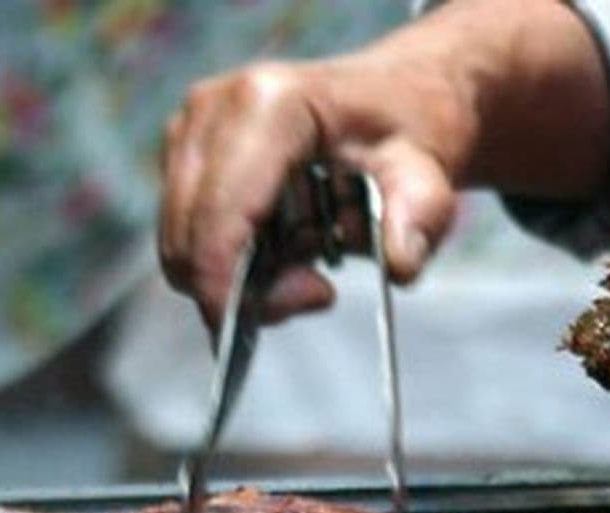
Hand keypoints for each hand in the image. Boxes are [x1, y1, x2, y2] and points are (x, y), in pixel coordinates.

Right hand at [157, 0, 609, 331]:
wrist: (396, 96)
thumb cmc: (408, 132)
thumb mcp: (427, 176)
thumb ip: (418, 218)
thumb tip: (400, 264)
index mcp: (265, 106)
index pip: (218, 222)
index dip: (229, 292)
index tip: (280, 320)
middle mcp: (211, 109)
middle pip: (188, 242)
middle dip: (242, 291)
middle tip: (317, 289)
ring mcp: (189, 128)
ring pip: (181, 247)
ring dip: (238, 278)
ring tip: (308, 261)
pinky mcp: (183, 150)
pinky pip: (186, 236)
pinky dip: (230, 260)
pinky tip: (284, 244)